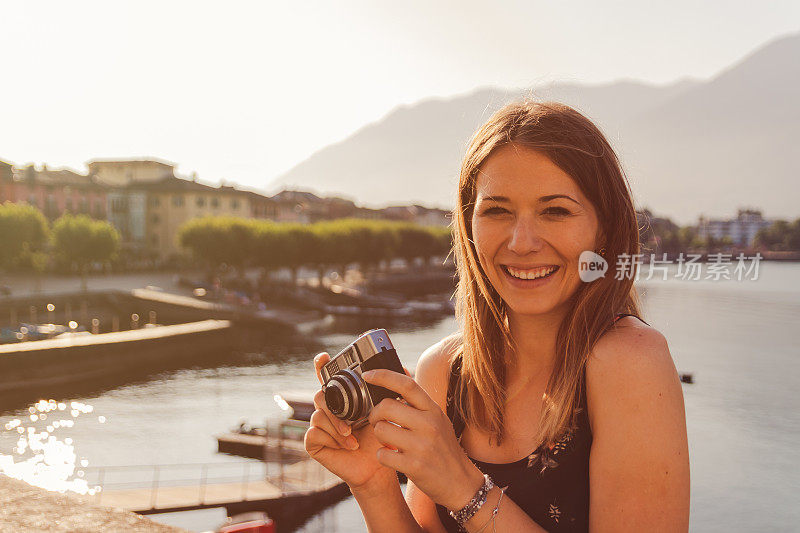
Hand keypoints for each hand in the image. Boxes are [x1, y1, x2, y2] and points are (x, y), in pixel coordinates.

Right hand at [304, 352, 395, 491]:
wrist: (377, 465)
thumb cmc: (380, 437)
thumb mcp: (386, 412)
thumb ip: (391, 390)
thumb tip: (403, 367)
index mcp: (342, 398)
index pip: (326, 378)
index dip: (321, 366)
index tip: (322, 357)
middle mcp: (328, 409)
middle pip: (320, 394)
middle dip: (334, 406)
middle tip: (351, 420)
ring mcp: (319, 425)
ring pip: (318, 414)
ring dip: (337, 426)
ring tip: (352, 436)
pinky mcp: (313, 442)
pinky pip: (314, 433)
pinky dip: (333, 439)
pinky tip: (348, 445)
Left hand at [363, 369, 484, 510]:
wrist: (460, 481)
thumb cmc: (444, 448)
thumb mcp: (438, 419)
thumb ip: (419, 400)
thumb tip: (400, 371)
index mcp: (433, 410)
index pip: (407, 385)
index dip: (383, 376)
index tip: (367, 375)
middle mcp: (429, 424)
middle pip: (386, 406)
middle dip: (374, 414)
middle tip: (378, 422)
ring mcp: (422, 445)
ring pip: (380, 430)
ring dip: (378, 436)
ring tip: (388, 441)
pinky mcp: (414, 466)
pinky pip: (382, 454)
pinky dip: (382, 456)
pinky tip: (392, 457)